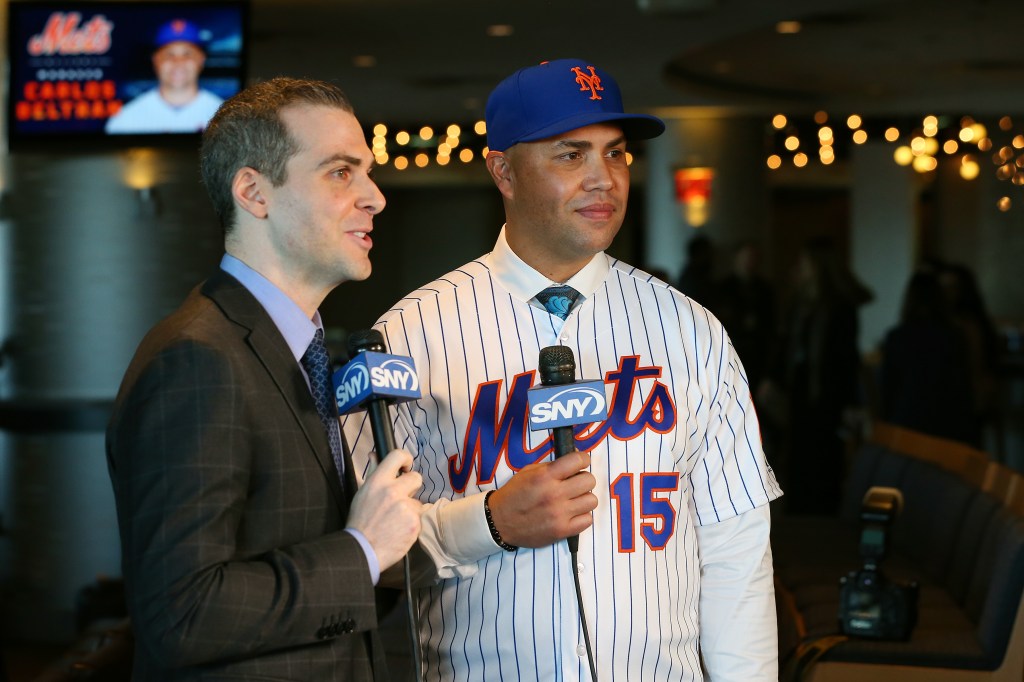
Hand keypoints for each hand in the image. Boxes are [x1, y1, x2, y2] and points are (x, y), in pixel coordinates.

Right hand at [347, 448, 422, 571]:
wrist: (363, 549)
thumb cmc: (360, 521)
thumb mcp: (363, 493)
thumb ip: (373, 473)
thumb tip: (375, 454)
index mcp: (378, 481)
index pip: (397, 456)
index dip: (405, 458)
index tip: (405, 466)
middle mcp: (393, 491)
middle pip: (416, 477)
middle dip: (411, 487)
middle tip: (401, 498)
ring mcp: (406, 507)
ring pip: (417, 501)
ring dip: (410, 509)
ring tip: (395, 520)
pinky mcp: (414, 522)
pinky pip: (418, 517)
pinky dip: (411, 523)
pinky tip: (399, 529)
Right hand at [488, 451, 596, 547]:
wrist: (499, 521)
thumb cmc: (514, 495)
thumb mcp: (528, 472)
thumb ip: (552, 466)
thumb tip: (575, 460)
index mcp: (545, 476)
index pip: (578, 460)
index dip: (582, 459)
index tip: (580, 463)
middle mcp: (554, 494)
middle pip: (589, 480)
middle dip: (583, 479)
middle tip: (574, 484)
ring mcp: (559, 514)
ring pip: (592, 500)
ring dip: (583, 499)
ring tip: (572, 500)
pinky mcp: (562, 531)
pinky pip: (588, 520)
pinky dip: (582, 516)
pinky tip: (571, 514)